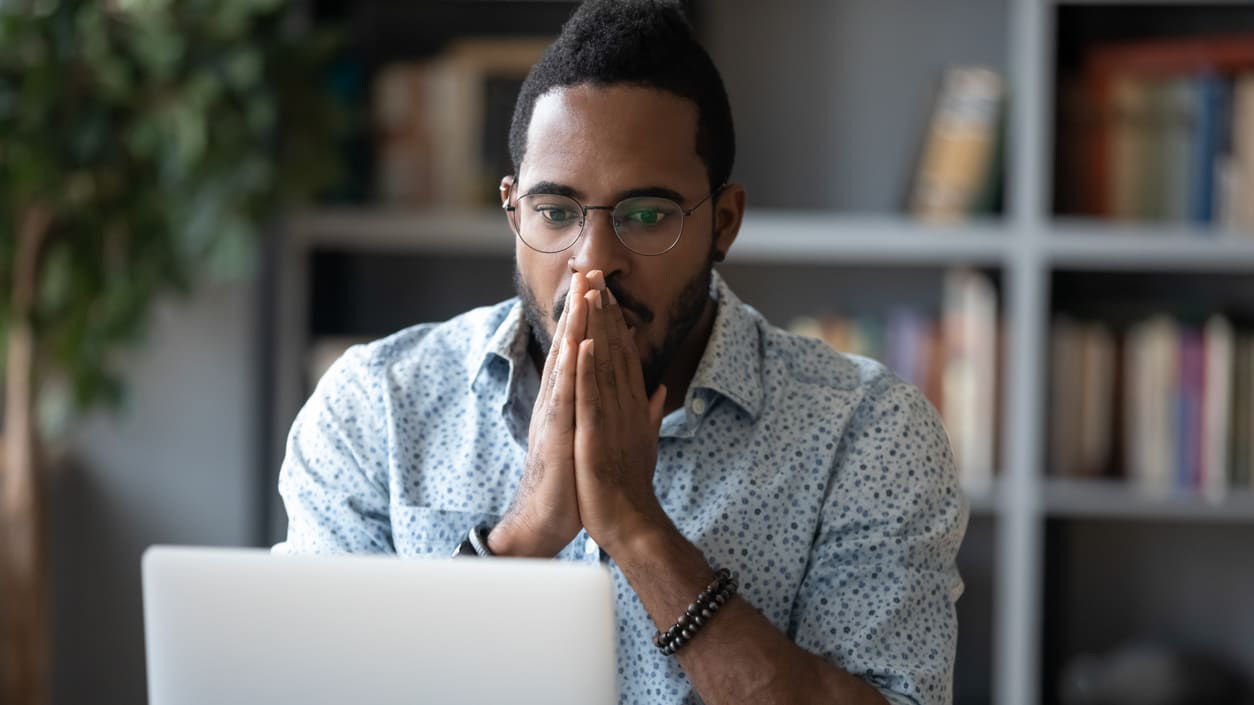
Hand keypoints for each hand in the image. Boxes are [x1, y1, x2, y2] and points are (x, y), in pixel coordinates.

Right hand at [489, 273, 590, 556]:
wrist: (544, 521)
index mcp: (565, 402)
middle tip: (590, 271)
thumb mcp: (585, 440)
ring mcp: (552, 416)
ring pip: (564, 363)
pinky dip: (571, 369)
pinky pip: (564, 397)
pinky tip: (579, 345)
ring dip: (574, 327)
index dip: (588, 319)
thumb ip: (595, 413)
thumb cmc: (567, 483)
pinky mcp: (555, 434)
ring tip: (585, 294)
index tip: (600, 288)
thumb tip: (612, 394)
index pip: (577, 352)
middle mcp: (554, 402)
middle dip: (579, 309)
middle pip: (567, 347)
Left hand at [573, 271, 669, 554]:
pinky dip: (587, 369)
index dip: (615, 322)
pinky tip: (582, 343)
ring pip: (604, 365)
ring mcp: (612, 418)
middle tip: (597, 276)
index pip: (624, 356)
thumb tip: (657, 390)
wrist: (630, 521)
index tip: (607, 293)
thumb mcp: (644, 442)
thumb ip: (649, 413)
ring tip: (591, 295)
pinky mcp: (595, 435)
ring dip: (598, 328)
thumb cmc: (632, 485)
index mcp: (633, 406)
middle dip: (605, 312)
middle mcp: (626, 405)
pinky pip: (590, 397)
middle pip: (616, 351)